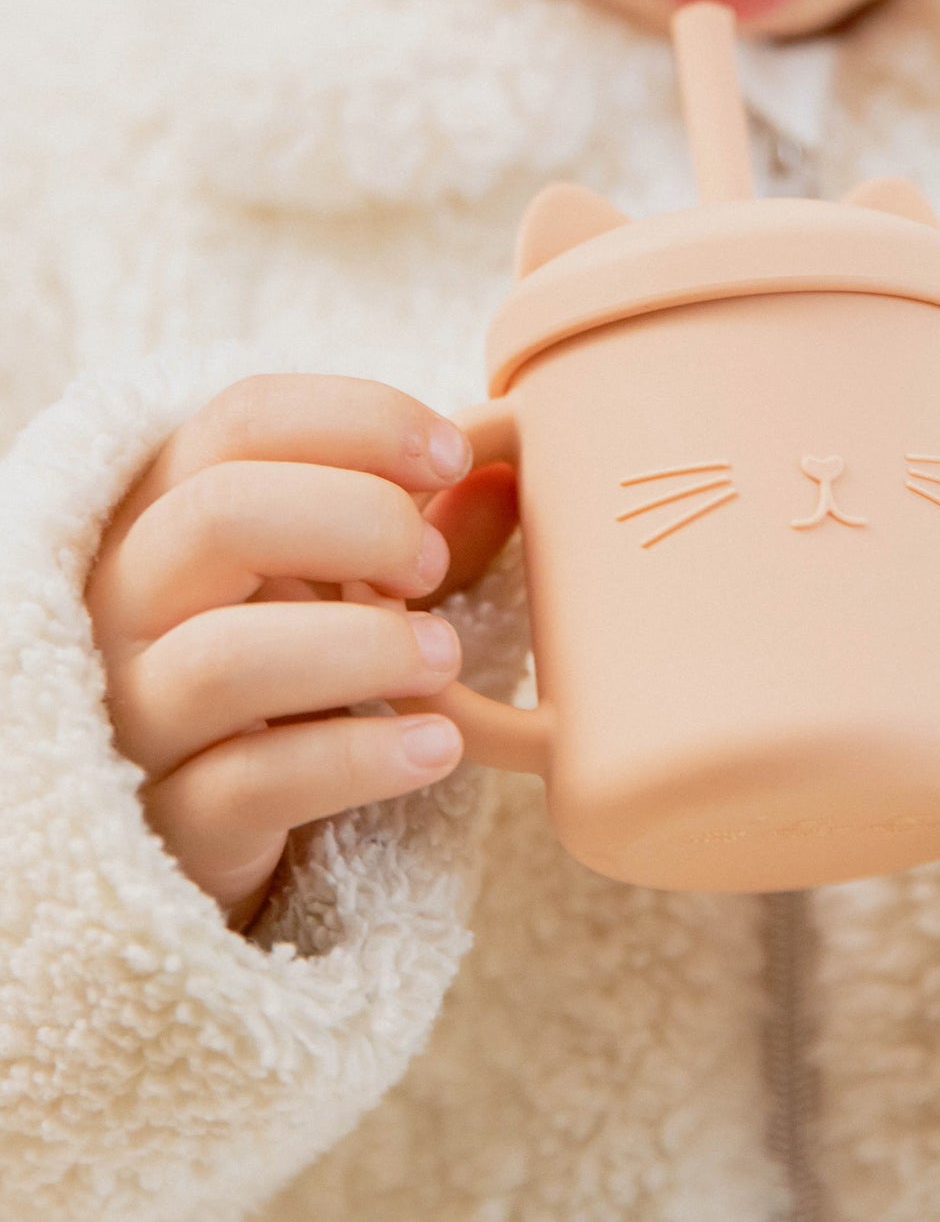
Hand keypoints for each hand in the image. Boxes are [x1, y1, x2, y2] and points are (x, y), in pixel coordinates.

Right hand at [85, 375, 518, 933]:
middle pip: (220, 514)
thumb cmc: (294, 669)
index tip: (453, 456)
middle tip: (431, 566)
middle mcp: (128, 601)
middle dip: (359, 519)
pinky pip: (252, 782)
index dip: (363, 420)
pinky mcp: (169, 822)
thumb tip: (505, 474)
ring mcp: (134, 714)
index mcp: (169, 512)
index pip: (243, 420)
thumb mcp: (348, 584)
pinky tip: (437, 745)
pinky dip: (361, 758)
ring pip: (224, 657)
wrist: (219, 824)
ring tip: (444, 656)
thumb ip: (417, 530)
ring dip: (364, 644)